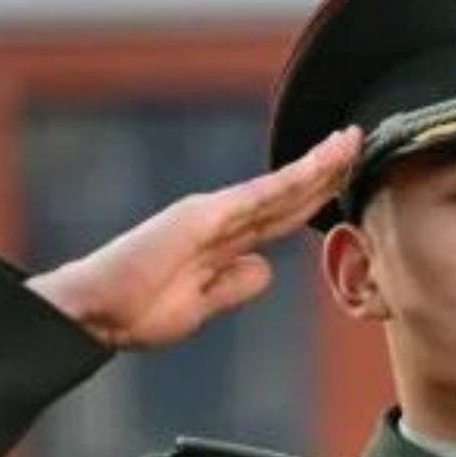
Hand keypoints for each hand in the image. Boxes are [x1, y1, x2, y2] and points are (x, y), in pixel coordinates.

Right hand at [28, 126, 360, 351]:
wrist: (95, 314)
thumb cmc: (137, 311)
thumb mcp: (202, 304)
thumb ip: (233, 284)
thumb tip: (264, 267)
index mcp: (222, 241)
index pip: (281, 214)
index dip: (315, 195)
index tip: (347, 178)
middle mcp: (220, 220)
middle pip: (286, 193)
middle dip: (326, 170)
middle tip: (360, 142)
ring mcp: (210, 215)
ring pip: (278, 187)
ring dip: (316, 165)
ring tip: (350, 142)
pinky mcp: (198, 218)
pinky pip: (255, 198)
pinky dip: (289, 181)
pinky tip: (318, 166)